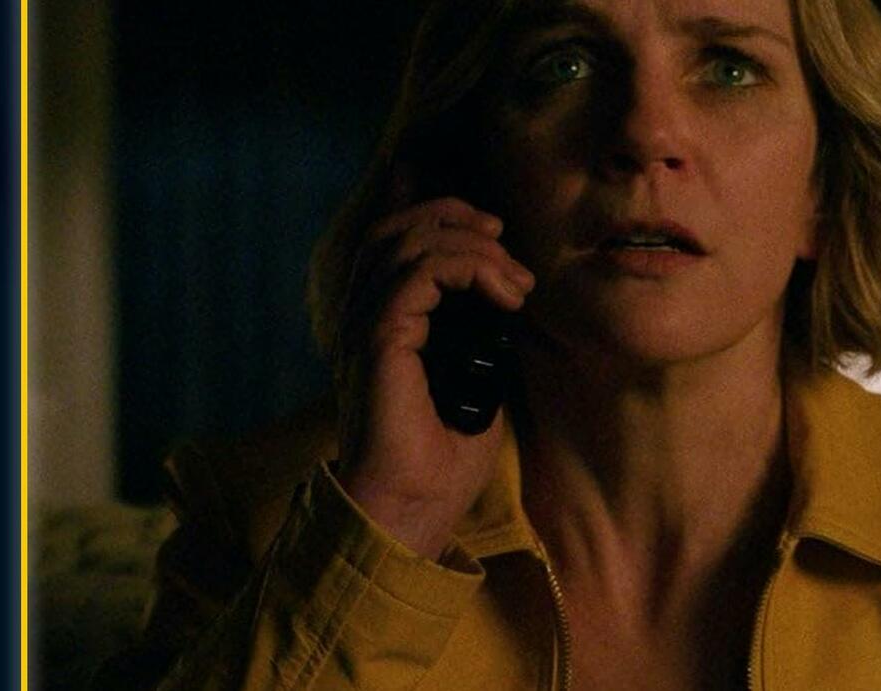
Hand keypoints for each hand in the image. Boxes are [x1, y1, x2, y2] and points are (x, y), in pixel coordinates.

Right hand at [334, 197, 534, 559]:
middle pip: (396, 230)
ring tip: (514, 280)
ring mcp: (366, 327)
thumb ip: (481, 342)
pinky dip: (466, 268)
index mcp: (382, 325)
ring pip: (407, 244)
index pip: (394, 242)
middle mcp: (365, 319)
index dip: (442, 218)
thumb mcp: (478, 387)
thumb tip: (505, 304)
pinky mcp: (379, 341)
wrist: (415, 509)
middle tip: (505, 240)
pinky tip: (502, 296)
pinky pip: (418, 274)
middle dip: (455, 218)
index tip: (498, 236)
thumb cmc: (442, 463)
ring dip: (471, 247)